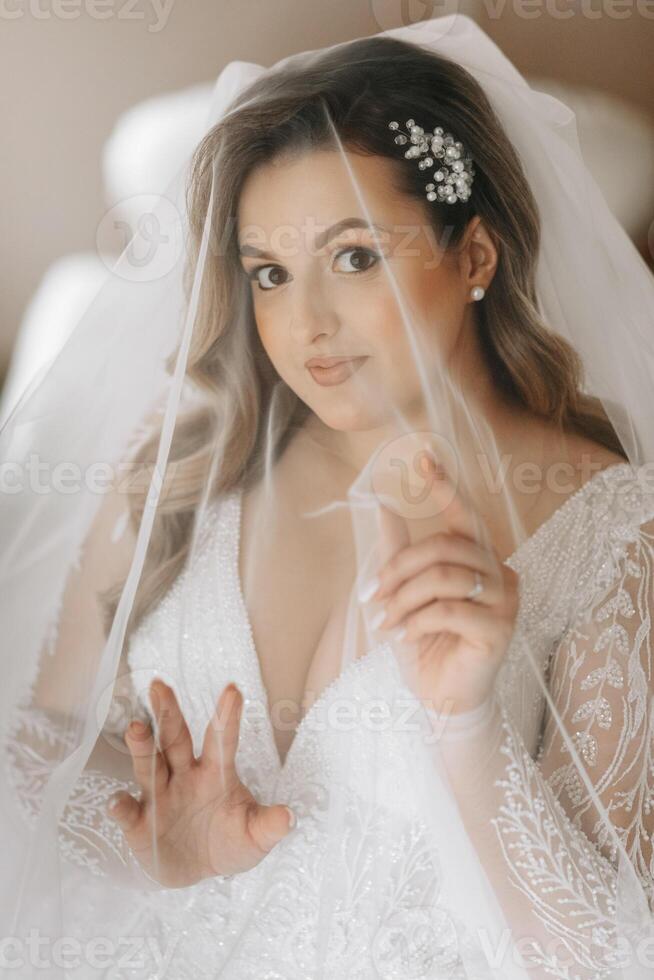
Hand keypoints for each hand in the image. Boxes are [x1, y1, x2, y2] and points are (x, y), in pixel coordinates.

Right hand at [107, 680, 295, 887]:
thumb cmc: (230, 842)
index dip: (227, 716)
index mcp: (215, 772)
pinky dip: (121, 806)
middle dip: (167, 712)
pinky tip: (116, 801)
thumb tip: (289, 817)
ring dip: (142, 747)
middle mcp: (184, 775)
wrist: (200, 872)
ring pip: (149, 765)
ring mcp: (159, 796)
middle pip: (174, 738)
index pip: (221, 739)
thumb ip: (268, 826)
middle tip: (159, 685)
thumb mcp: (254, 837)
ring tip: (136, 727)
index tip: (232, 689)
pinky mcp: (139, 823)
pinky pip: (127, 812)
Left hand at [365, 455, 519, 715]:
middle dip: (398, 567)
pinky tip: (400, 635)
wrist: (441, 699)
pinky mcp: (500, 629)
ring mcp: (506, 600)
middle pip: (444, 547)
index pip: (464, 516)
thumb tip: (384, 504)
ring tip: (384, 620)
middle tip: (371, 593)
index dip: (445, 486)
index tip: (422, 458)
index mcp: (478, 559)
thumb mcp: (403, 594)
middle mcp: (500, 572)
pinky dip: (415, 620)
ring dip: (403, 597)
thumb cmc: (426, 645)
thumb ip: (398, 551)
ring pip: (444, 576)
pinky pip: (449, 609)